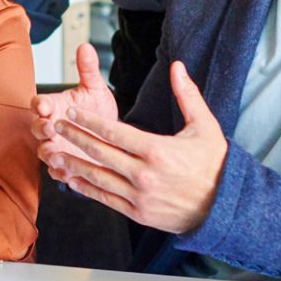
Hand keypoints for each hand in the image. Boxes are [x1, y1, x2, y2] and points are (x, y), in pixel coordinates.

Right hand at [32, 43, 117, 164]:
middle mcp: (51, 127)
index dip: (39, 104)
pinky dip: (61, 173)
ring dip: (48, 153)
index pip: (38, 103)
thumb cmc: (97, 109)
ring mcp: (57, 147)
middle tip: (51, 127)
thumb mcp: (95, 88)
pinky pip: (57, 172)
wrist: (112, 135)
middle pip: (37, 128)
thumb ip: (88, 69)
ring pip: (44, 152)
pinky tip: (70, 174)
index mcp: (54, 106)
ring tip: (57, 154)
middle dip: (41, 128)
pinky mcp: (65, 166)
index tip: (45, 105)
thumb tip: (86, 46)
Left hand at [47, 61, 227, 234]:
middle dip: (75, 137)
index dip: (89, 120)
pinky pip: (106, 199)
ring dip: (73, 163)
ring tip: (54, 153)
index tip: (72, 110)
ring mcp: (140, 197)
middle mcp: (145, 175)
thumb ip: (187, 95)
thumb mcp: (205, 126)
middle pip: (100, 152)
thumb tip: (177, 66)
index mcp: (157, 151)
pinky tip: (71, 179)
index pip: (114, 132)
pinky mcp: (139, 214)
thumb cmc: (215, 164)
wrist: (226, 208)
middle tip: (56, 126)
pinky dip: (86, 189)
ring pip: (98, 177)